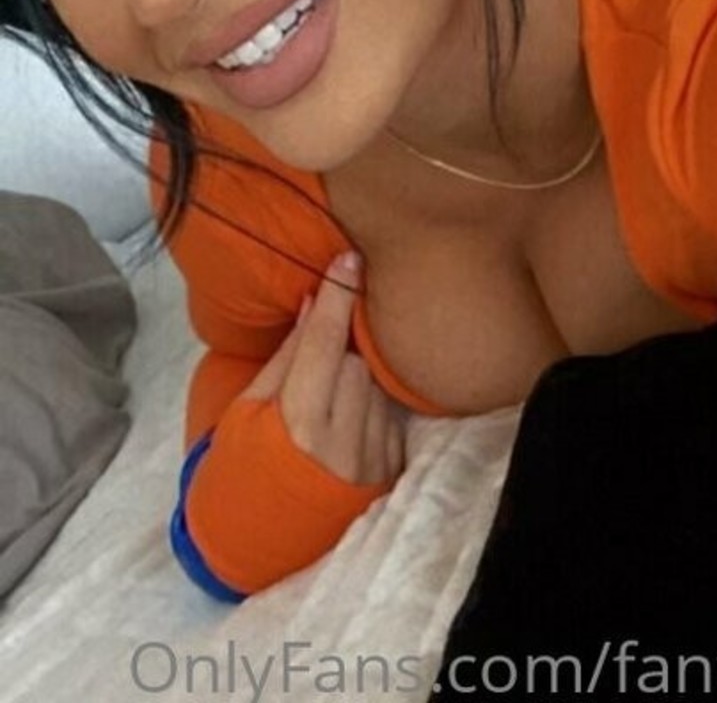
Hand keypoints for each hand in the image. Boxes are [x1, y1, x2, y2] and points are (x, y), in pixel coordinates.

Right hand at [244, 251, 405, 487]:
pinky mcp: (390, 474)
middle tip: (318, 364)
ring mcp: (372, 463)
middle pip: (358, 360)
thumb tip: (315, 304)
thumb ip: (286, 357)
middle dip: (340, 352)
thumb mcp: (245, 412)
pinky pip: (391, 415)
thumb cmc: (239, 471)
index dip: (338, 296)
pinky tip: (345, 427)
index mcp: (299, 425)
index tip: (349, 257)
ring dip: (358, 381)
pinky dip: (371, 409)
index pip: (326, 343)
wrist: (253, 547)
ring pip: (378, 385)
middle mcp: (343, 445)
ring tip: (328, 405)